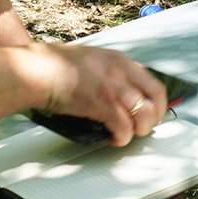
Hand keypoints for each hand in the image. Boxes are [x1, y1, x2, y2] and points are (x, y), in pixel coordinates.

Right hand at [27, 44, 167, 145]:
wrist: (39, 71)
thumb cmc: (55, 65)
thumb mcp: (91, 59)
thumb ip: (109, 72)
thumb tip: (118, 90)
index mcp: (119, 60)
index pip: (153, 82)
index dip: (158, 102)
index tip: (154, 111)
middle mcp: (122, 72)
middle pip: (156, 99)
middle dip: (154, 117)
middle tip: (145, 127)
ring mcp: (114, 88)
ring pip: (144, 115)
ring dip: (140, 129)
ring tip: (129, 134)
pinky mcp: (103, 105)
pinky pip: (124, 127)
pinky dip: (123, 137)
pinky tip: (116, 139)